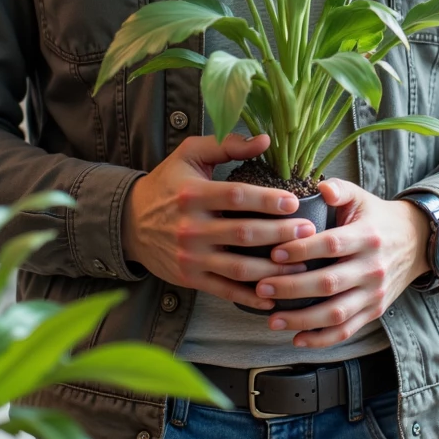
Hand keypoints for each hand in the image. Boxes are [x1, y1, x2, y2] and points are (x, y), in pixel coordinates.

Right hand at [121, 133, 312, 308]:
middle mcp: (191, 228)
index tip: (294, 202)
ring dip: (272, 269)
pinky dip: (250, 297)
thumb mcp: (190, 155)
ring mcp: (191, 256)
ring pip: (238, 267)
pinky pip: (225, 290)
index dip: (267, 200)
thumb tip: (265, 140)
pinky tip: (273, 297)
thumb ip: (227, 145)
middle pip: (243, 234)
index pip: (236, 197)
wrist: (129, 222)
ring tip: (300, 265)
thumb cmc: (168, 184)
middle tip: (308, 231)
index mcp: (193, 194)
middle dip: (279, 234)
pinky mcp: (190, 278)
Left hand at [251, 178, 430, 348]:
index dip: (302, 250)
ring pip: (336, 313)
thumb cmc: (377, 218)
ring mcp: (374, 293)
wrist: (416, 242)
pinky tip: (298, 338)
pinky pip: (347, 330)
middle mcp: (373, 267)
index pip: (331, 244)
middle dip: (292, 287)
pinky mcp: (375, 311)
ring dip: (302, 319)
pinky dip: (322, 339)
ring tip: (273, 319)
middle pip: (329, 282)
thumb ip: (340, 189)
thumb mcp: (362, 197)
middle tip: (262, 287)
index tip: (274, 252)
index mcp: (367, 236)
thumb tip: (321, 188)